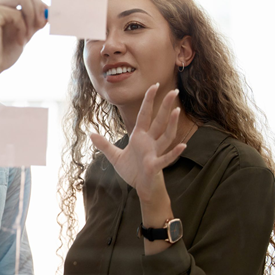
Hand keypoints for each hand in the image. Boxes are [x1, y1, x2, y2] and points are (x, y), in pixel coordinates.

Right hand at [0, 0, 47, 85]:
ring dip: (31, 17)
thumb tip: (52, 8)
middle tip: (38, 28)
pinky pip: (17, 14)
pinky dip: (23, 29)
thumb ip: (35, 18)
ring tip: (28, 36)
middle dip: (37, 9)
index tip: (42, 23)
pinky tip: (19, 42)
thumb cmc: (1, 53)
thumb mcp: (24, 31)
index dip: (38, 4)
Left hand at [89, 84, 186, 201]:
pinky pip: (166, 158)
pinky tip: (183, 146)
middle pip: (159, 121)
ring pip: (166, 136)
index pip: (145, 115)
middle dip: (165, 106)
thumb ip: (104, 145)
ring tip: (177, 111)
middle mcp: (150, 142)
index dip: (148, 101)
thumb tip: (91, 134)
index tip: (154, 85)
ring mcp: (154, 153)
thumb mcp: (115, 157)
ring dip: (171, 124)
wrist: (141, 188)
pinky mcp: (156, 166)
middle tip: (174, 90)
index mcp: (140, 137)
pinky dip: (174, 153)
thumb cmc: (133, 171)